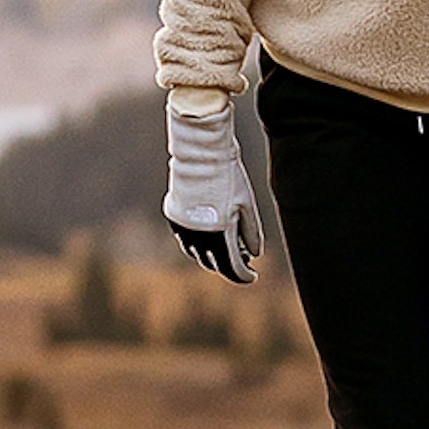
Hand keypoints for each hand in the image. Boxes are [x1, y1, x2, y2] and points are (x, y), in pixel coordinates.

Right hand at [163, 99, 262, 283]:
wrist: (201, 152)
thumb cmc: (228, 176)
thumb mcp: (247, 205)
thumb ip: (252, 233)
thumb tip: (254, 255)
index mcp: (220, 234)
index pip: (233, 268)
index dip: (244, 275)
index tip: (253, 275)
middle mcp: (198, 235)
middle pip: (214, 264)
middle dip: (230, 266)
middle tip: (244, 259)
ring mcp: (183, 227)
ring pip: (197, 254)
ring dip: (213, 256)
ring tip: (229, 247)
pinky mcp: (173, 217)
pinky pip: (185, 239)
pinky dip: (198, 243)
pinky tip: (211, 234)